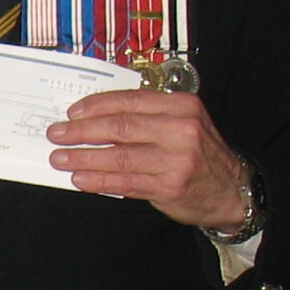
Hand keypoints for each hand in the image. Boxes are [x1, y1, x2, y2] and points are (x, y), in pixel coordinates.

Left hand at [46, 88, 251, 229]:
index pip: (129, 101)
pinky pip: (125, 182)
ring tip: (61, 158)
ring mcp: (175, 159)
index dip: (96, 106)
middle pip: (120, 127)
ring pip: (119, 156)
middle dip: (82, 131)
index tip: (72, 112)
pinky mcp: (168, 186)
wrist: (232, 188)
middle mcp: (180, 130)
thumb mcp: (183, 123)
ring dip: (84, 157)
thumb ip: (148, 116)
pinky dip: (99, 180)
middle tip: (57, 134)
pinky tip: (81, 178)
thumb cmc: (200, 153)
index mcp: (181, 106)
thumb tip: (96, 117)